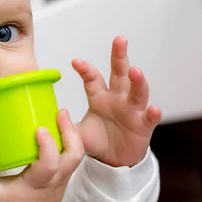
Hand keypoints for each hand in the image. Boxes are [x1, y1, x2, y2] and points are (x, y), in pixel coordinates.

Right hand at [0, 109, 84, 201]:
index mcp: (39, 184)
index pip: (50, 165)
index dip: (48, 146)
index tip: (40, 129)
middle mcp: (56, 181)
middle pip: (74, 156)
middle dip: (70, 132)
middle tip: (60, 112)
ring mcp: (63, 178)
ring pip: (77, 155)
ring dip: (72, 133)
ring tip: (61, 115)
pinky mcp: (64, 175)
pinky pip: (73, 156)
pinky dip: (69, 139)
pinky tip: (58, 126)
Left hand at [73, 36, 161, 167]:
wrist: (114, 161)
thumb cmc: (98, 141)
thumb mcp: (77, 134)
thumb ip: (64, 127)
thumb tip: (47, 120)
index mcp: (99, 98)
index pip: (92, 79)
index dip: (85, 70)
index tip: (75, 62)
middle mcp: (117, 99)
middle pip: (119, 74)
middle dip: (119, 56)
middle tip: (119, 39)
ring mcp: (132, 110)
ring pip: (137, 92)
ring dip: (137, 81)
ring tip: (135, 71)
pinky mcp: (143, 125)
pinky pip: (149, 118)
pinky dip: (153, 113)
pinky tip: (154, 108)